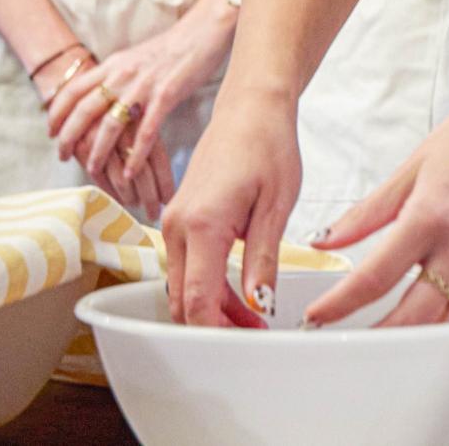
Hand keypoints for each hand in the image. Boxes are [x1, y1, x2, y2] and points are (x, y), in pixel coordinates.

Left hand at [47, 0, 237, 215]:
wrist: (202, 31)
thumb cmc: (170, 48)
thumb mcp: (133, 58)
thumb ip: (114, 75)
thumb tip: (97, 96)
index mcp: (112, 65)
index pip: (72, 90)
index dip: (57, 114)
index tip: (51, 133)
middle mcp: (121, 75)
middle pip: (84, 110)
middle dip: (69, 138)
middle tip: (64, 156)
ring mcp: (143, 86)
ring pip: (110, 125)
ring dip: (98, 152)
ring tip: (93, 170)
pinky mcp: (166, 96)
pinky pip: (145, 132)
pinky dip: (135, 155)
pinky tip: (130, 171)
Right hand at [160, 87, 300, 327]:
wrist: (250, 107)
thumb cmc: (267, 145)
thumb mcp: (276, 206)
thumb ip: (263, 260)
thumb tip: (259, 303)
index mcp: (202, 225)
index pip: (197, 299)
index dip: (220, 330)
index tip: (247, 340)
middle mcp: (176, 226)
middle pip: (182, 299)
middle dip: (215, 324)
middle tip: (255, 331)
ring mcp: (172, 221)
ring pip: (181, 285)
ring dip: (212, 305)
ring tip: (254, 314)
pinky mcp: (178, 217)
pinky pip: (184, 264)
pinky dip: (206, 282)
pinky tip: (239, 287)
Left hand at [299, 54, 448, 328]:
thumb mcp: (412, 167)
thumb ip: (367, 212)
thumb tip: (326, 238)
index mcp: (432, 215)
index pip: (375, 277)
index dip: (339, 304)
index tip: (318, 314)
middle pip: (411, 315)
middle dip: (372, 336)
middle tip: (342, 336)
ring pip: (444, 323)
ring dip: (409, 338)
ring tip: (377, 337)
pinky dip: (445, 324)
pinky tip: (424, 321)